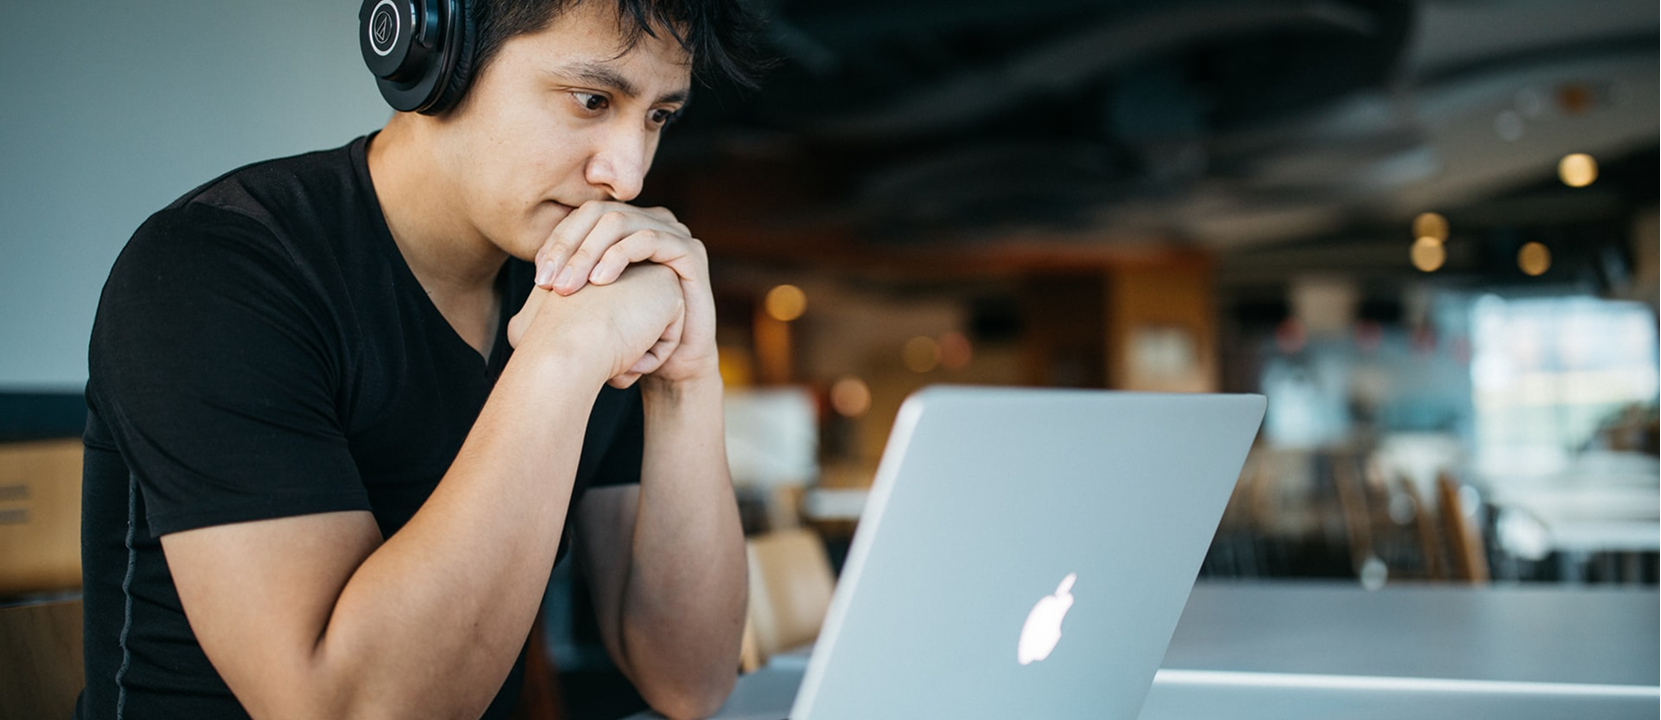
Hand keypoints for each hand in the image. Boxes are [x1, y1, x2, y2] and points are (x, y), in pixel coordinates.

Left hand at [532, 202, 717, 385]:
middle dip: (568, 247)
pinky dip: (619, 256)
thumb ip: (567, 287)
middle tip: (548, 283)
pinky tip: (600, 281)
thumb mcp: (591, 308)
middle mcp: (649, 222)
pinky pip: (649, 239)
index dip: (556, 242)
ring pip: (619, 222)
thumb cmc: (629, 337)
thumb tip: (530, 288)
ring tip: (569, 286)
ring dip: (588, 253)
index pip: (581, 218)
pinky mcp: (690, 251)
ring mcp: (672, 233)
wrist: (672, 365)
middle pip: (597, 214)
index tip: (539, 278)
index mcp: (625, 228)